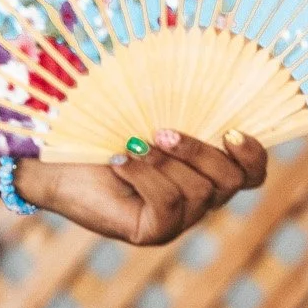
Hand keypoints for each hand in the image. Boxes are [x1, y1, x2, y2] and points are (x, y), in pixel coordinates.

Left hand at [18, 127, 267, 245]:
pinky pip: (168, 204)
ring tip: (132, 145)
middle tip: (161, 131)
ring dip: (164, 162)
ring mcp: (178, 221)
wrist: (55, 162)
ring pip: (198, 192)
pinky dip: (144, 177)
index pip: (252, 174)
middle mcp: (199, 201)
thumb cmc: (104, 132)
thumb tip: (216, 73)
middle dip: (200, 151)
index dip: (253, 155)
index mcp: (207, 172)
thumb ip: (186, 110)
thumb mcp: (151, 116)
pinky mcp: (153, 233)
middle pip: (231, 182)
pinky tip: (119, 161)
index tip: (232, 130)